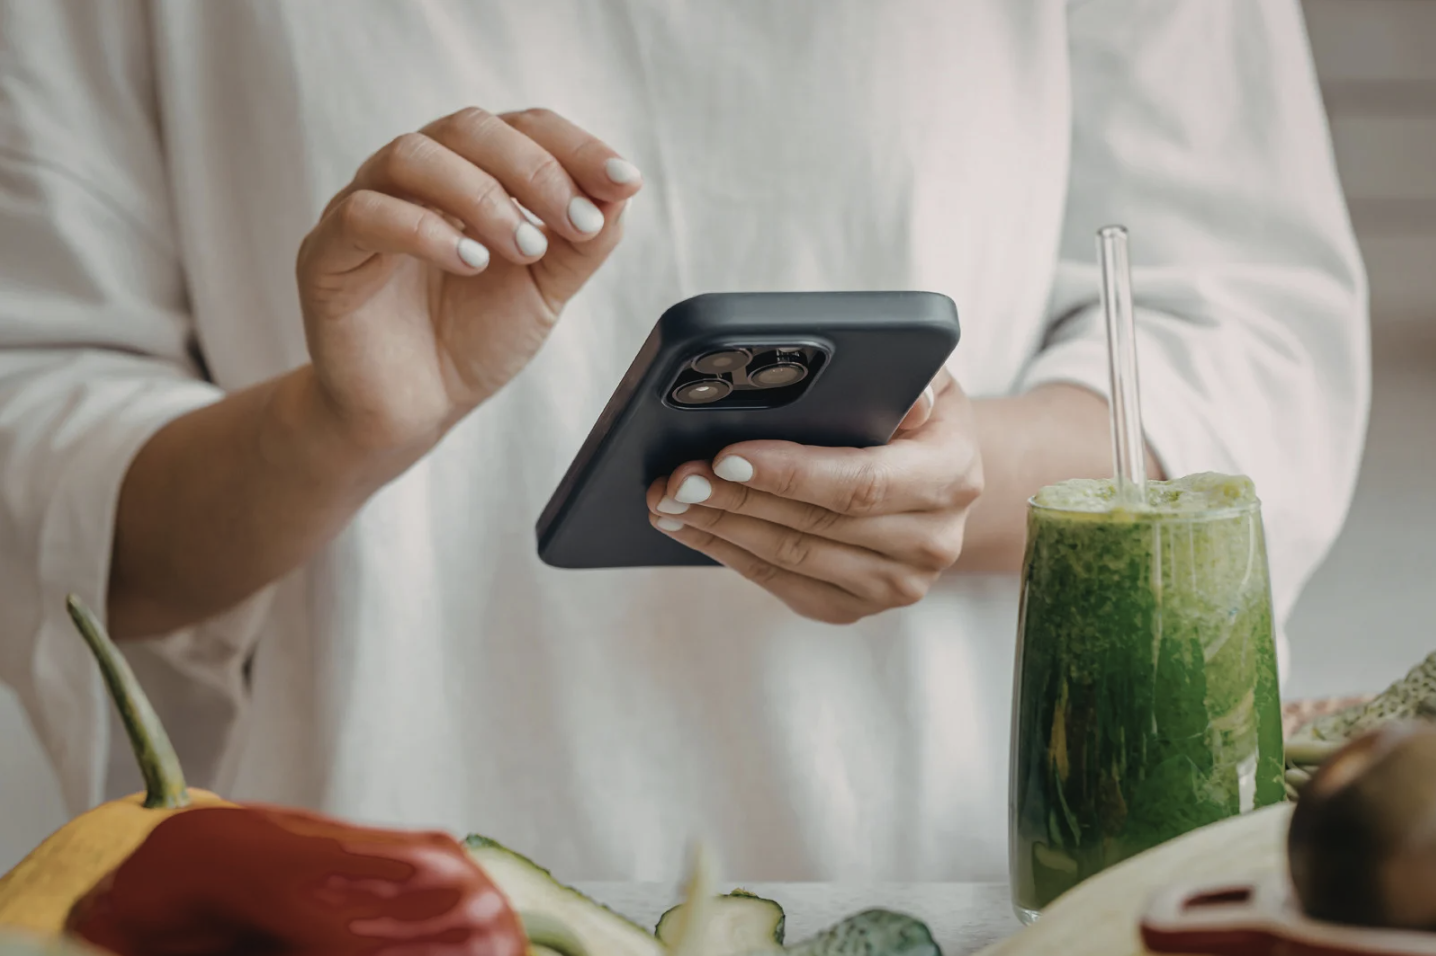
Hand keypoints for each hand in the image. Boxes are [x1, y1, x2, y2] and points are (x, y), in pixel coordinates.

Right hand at [295, 107, 641, 453]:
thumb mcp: (545, 289)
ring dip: (481, 194)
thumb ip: (583, 241)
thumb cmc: (473, 340)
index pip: (523, 127)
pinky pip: (366, 213)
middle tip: (573, 221)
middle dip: (533, 169)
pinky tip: (470, 262)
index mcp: (471, 174)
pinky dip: (425, 230)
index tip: (622, 181)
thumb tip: (622, 187)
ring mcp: (366, 207)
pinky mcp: (327, 252)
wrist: (412, 409)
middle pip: (468, 127)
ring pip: (412, 156)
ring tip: (523, 248)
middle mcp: (416, 178)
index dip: (575, 146)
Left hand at [646, 370, 983, 623]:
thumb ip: (909, 376)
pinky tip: (691, 526)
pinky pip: (780, 582)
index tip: (726, 457)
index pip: (861, 482)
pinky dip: (728, 553)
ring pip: (789, 557)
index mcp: (951, 475)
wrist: (937, 479)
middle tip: (676, 477)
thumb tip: (905, 397)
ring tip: (667, 499)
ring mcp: (895, 585)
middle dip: (734, 498)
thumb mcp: (926, 377)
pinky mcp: (855, 606)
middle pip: (814, 525)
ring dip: (719, 528)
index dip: (790, 473)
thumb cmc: (915, 416)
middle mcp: (931, 542)